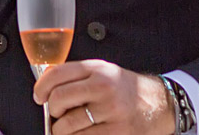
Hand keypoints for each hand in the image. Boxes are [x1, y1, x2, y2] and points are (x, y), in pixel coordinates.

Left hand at [35, 60, 174, 134]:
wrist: (158, 104)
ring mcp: (110, 111)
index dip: (41, 87)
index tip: (39, 97)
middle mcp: (104, 87)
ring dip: (62, 130)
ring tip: (70, 127)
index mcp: (98, 69)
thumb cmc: (125, 89)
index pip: (57, 74)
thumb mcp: (103, 72)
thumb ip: (77, 77)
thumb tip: (46, 89)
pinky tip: (83, 133)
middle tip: (57, 114)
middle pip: (59, 99)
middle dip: (53, 111)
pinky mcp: (115, 133)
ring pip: (67, 125)